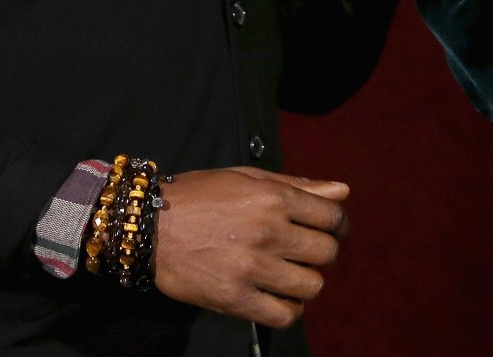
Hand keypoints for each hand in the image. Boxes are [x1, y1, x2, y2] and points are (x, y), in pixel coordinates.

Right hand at [152, 166, 351, 328]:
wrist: (150, 226)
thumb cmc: (201, 196)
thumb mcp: (248, 178)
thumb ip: (298, 186)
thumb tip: (343, 191)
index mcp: (273, 199)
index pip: (332, 217)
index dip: (338, 225)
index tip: (331, 230)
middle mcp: (267, 232)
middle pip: (326, 252)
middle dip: (321, 252)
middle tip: (305, 252)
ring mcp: (252, 268)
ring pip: (311, 286)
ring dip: (306, 282)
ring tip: (289, 275)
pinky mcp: (234, 298)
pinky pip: (284, 315)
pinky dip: (289, 309)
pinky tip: (279, 297)